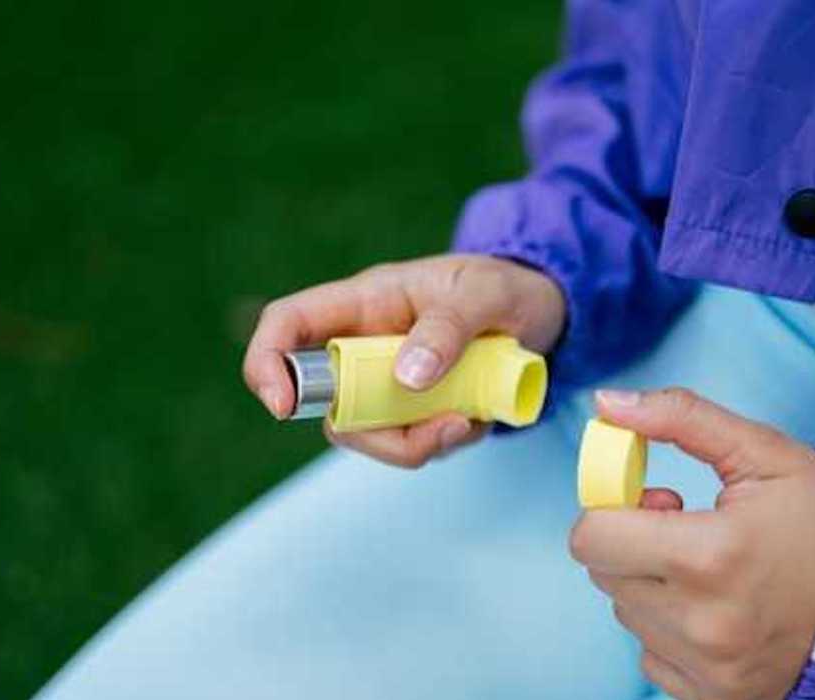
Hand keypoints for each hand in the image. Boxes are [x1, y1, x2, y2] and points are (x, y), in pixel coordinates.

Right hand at [243, 254, 565, 466]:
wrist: (545, 311)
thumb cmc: (506, 287)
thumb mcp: (486, 294)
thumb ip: (448, 328)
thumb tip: (406, 377)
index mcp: (365, 302)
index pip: (288, 324)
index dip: (269, 363)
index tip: (283, 407)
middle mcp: (365, 346)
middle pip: (328, 404)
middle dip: (376, 432)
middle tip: (444, 428)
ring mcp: (387, 381)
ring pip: (368, 434)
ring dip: (419, 443)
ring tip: (472, 420)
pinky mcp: (415, 409)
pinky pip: (410, 442)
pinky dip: (444, 442)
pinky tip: (479, 417)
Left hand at [570, 388, 814, 699]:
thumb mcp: (761, 453)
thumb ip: (680, 417)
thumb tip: (606, 404)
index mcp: (708, 557)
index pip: (592, 536)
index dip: (613, 508)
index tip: (657, 500)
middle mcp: (702, 623)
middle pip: (604, 573)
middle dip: (631, 543)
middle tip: (684, 528)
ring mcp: (708, 668)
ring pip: (627, 612)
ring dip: (651, 585)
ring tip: (708, 570)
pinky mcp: (714, 696)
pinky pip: (652, 654)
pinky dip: (670, 629)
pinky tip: (715, 609)